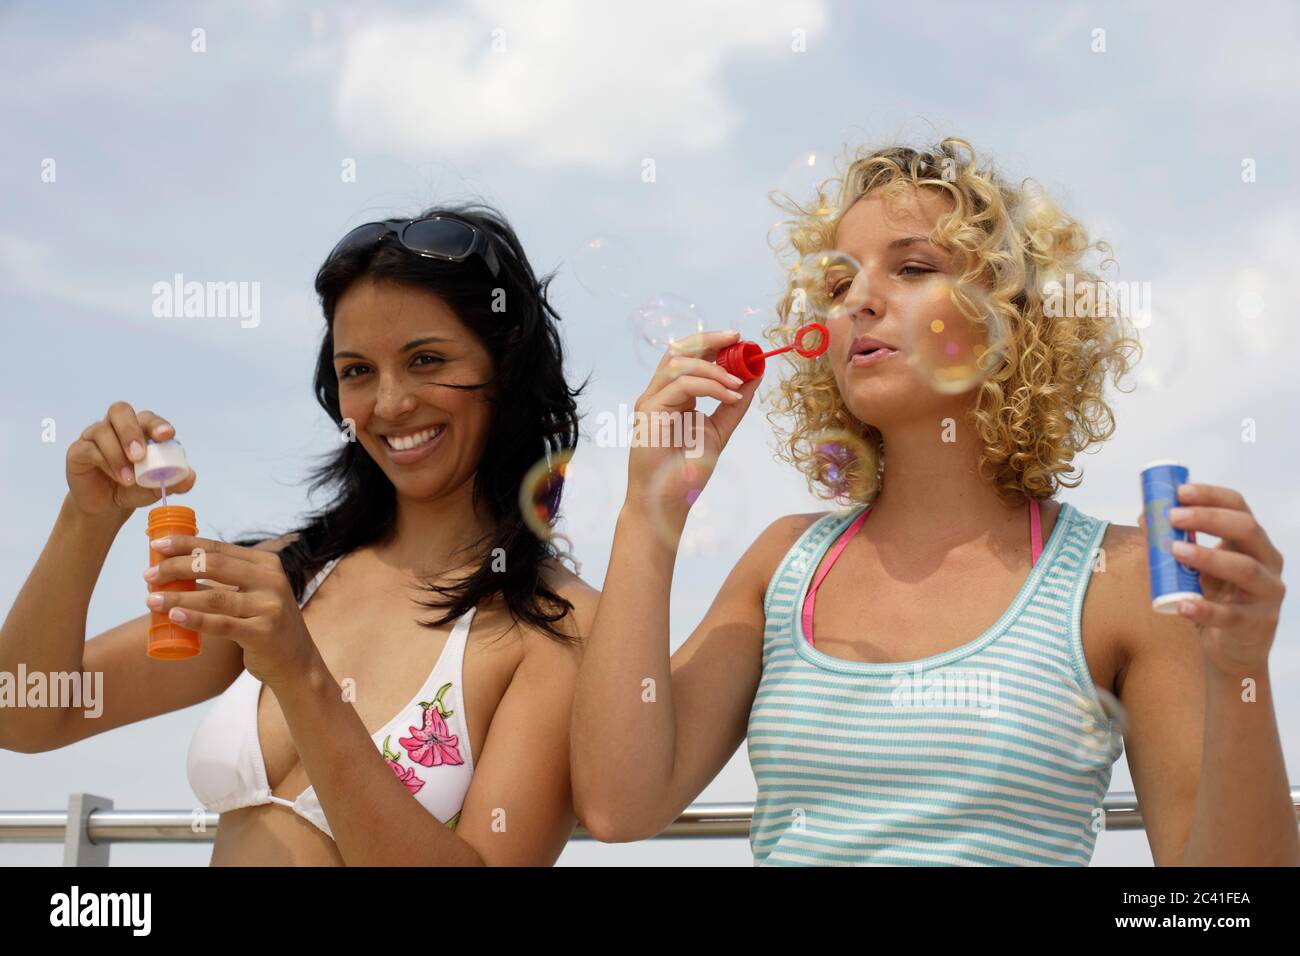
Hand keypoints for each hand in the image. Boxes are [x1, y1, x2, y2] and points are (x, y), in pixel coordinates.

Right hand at [66, 402, 196, 518]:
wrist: (107, 506)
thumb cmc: (134, 489)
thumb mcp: (158, 487)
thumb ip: (175, 480)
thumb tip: (190, 476)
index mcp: (138, 429)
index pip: (147, 418)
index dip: (157, 424)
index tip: (167, 435)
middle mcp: (115, 427)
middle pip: (120, 411)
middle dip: (132, 431)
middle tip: (141, 455)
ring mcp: (94, 437)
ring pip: (103, 431)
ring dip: (118, 455)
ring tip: (130, 479)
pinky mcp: (78, 451)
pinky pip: (89, 449)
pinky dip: (107, 463)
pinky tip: (118, 478)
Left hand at [144, 535, 313, 686]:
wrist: (295, 662)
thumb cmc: (265, 624)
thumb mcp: (255, 593)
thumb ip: (228, 580)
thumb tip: (175, 569)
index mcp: (267, 564)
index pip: (219, 548)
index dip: (185, 544)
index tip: (156, 546)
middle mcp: (272, 581)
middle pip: (214, 566)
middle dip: (176, 567)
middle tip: (149, 575)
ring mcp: (270, 606)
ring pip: (213, 597)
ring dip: (177, 596)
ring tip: (151, 599)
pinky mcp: (264, 632)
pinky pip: (221, 624)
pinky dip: (194, 619)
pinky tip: (173, 616)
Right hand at [625, 330, 759, 530]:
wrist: (668, 501)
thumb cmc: (688, 470)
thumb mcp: (719, 430)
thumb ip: (735, 403)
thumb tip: (756, 374)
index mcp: (673, 396)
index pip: (688, 357)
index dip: (712, 343)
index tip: (741, 340)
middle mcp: (659, 394)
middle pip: (678, 350)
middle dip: (709, 339)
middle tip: (738, 338)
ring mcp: (651, 401)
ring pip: (679, 364)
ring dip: (714, 368)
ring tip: (738, 383)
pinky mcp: (649, 411)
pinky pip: (681, 386)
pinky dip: (710, 386)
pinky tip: (731, 395)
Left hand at [1140, 483, 1285, 672]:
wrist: (1232, 650)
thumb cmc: (1213, 599)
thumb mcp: (1195, 568)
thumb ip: (1176, 543)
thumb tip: (1145, 516)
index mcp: (1253, 542)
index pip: (1239, 507)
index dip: (1211, 496)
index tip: (1179, 491)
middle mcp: (1268, 562)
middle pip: (1247, 529)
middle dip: (1209, 518)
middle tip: (1173, 516)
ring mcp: (1267, 594)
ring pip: (1244, 568)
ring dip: (1207, 556)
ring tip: (1174, 550)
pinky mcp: (1257, 624)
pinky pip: (1230, 615)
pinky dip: (1205, 609)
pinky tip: (1182, 605)